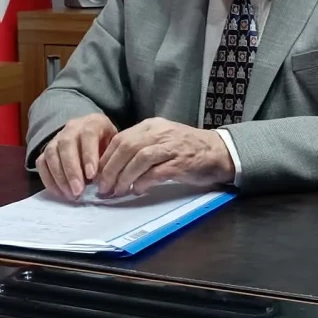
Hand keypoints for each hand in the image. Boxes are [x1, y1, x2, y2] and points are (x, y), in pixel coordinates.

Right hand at [35, 114, 116, 200]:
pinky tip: (60, 193)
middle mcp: (72, 127)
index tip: (91, 175)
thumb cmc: (107, 143)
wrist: (95, 134)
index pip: (88, 135)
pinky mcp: (47, 150)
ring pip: (51, 154)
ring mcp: (57, 138)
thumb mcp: (114, 145)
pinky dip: (48, 179)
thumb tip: (102, 180)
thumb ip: (109, 158)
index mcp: (93, 123)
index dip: (88, 155)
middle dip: (71, 170)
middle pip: (66, 145)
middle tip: (78, 190)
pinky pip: (42, 163)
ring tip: (70, 194)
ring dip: (59, 177)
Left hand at [97, 118, 233, 196]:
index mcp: (151, 126)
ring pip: (139, 159)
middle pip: (126, 148)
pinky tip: (137, 190)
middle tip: (103, 187)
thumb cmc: (187, 149)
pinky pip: (156, 172)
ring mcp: (171, 146)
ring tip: (116, 191)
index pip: (121, 139)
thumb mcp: (161, 140)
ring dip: (124, 177)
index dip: (106, 159)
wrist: (219, 151)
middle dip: (111, 169)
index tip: (98, 175)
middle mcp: (159, 133)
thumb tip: (114, 167)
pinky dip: (144, 182)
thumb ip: (140, 148)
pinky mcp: (181, 162)